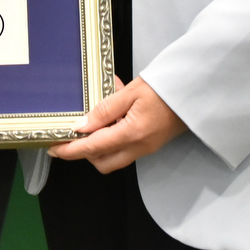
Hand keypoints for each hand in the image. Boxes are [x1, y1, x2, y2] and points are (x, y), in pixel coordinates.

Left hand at [48, 76, 185, 173]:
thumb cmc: (164, 87)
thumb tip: (82, 125)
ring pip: (114, 158)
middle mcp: (139, 147)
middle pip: (103, 162)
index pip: (94, 147)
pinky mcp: (151, 144)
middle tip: (72, 136)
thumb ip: (105, 108)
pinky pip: (125, 150)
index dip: (72, 150)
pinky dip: (112, 140)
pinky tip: (110, 120)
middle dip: (84, 153)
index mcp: (132, 133)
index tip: (54, 149)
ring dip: (98, 148)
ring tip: (92, 124)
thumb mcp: (132, 91)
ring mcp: (146, 148)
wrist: (194, 90)